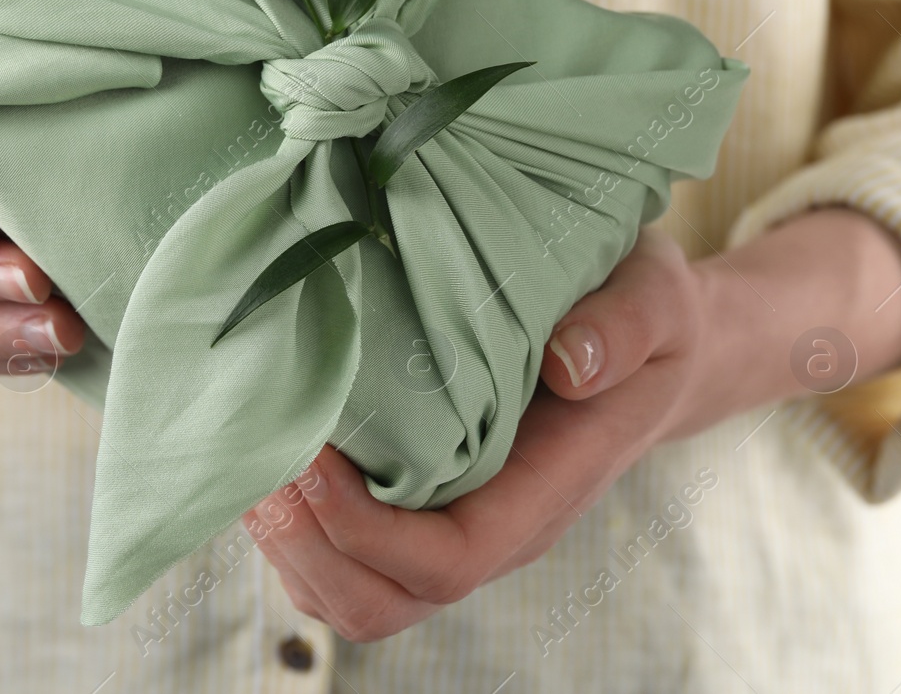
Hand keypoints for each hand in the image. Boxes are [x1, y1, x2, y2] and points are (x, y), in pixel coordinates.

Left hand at [251, 210, 900, 641]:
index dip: (365, 530)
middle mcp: (488, 525)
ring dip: (285, 543)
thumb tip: (568, 361)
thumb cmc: (646, 317)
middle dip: (305, 550)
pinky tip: (265, 449)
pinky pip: (335, 552)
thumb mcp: (656, 298)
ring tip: (244, 455)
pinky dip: (288, 522)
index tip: (308, 456)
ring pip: (346, 591)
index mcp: (543, 493)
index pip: (448, 561)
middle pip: (381, 601)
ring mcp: (446, 521)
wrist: (646, 336)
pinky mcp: (413, 500)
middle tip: (255, 461)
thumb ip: (625, 326)